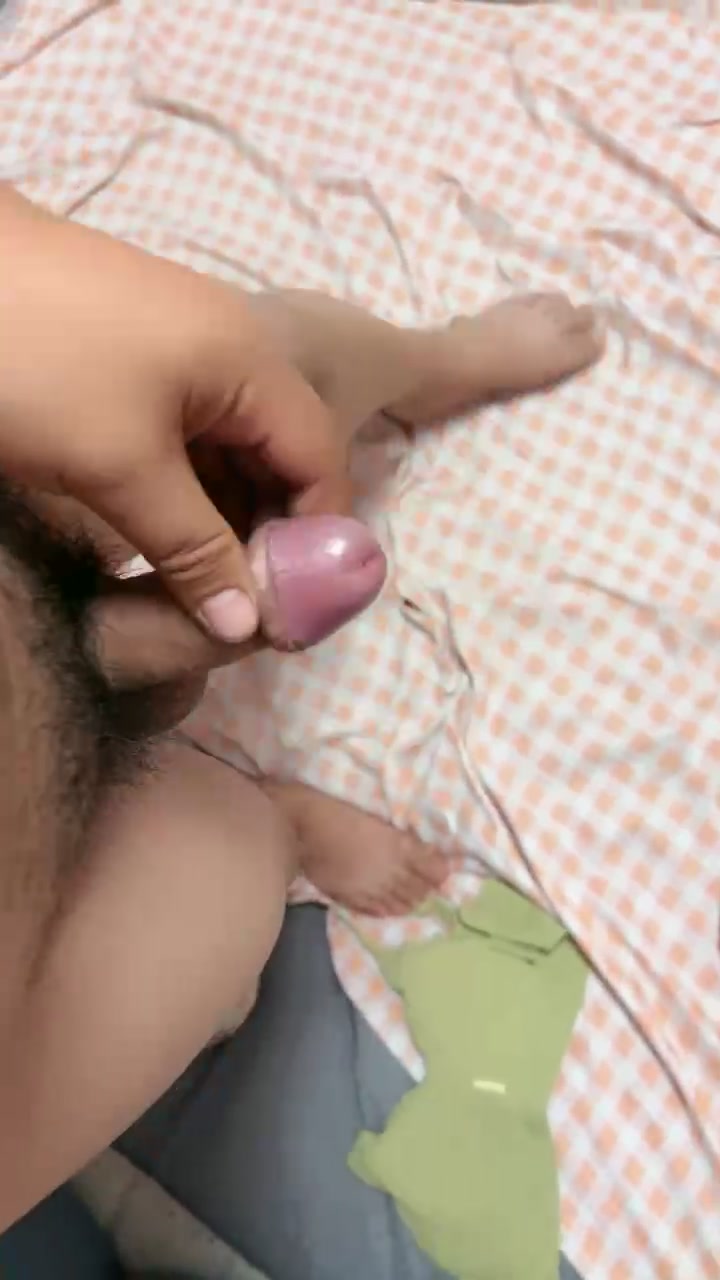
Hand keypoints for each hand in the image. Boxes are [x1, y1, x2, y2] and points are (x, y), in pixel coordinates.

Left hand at [0, 186, 349, 641]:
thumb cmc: (36, 366)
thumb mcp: (119, 467)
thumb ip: (193, 549)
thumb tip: (248, 629)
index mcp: (249, 361)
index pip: (320, 460)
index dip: (316, 540)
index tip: (288, 612)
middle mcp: (230, 350)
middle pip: (278, 455)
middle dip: (265, 533)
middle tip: (236, 608)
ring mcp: (179, 351)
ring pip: (227, 449)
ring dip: (220, 516)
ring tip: (197, 585)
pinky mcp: (132, 359)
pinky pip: (184, 433)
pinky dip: (182, 487)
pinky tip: (161, 534)